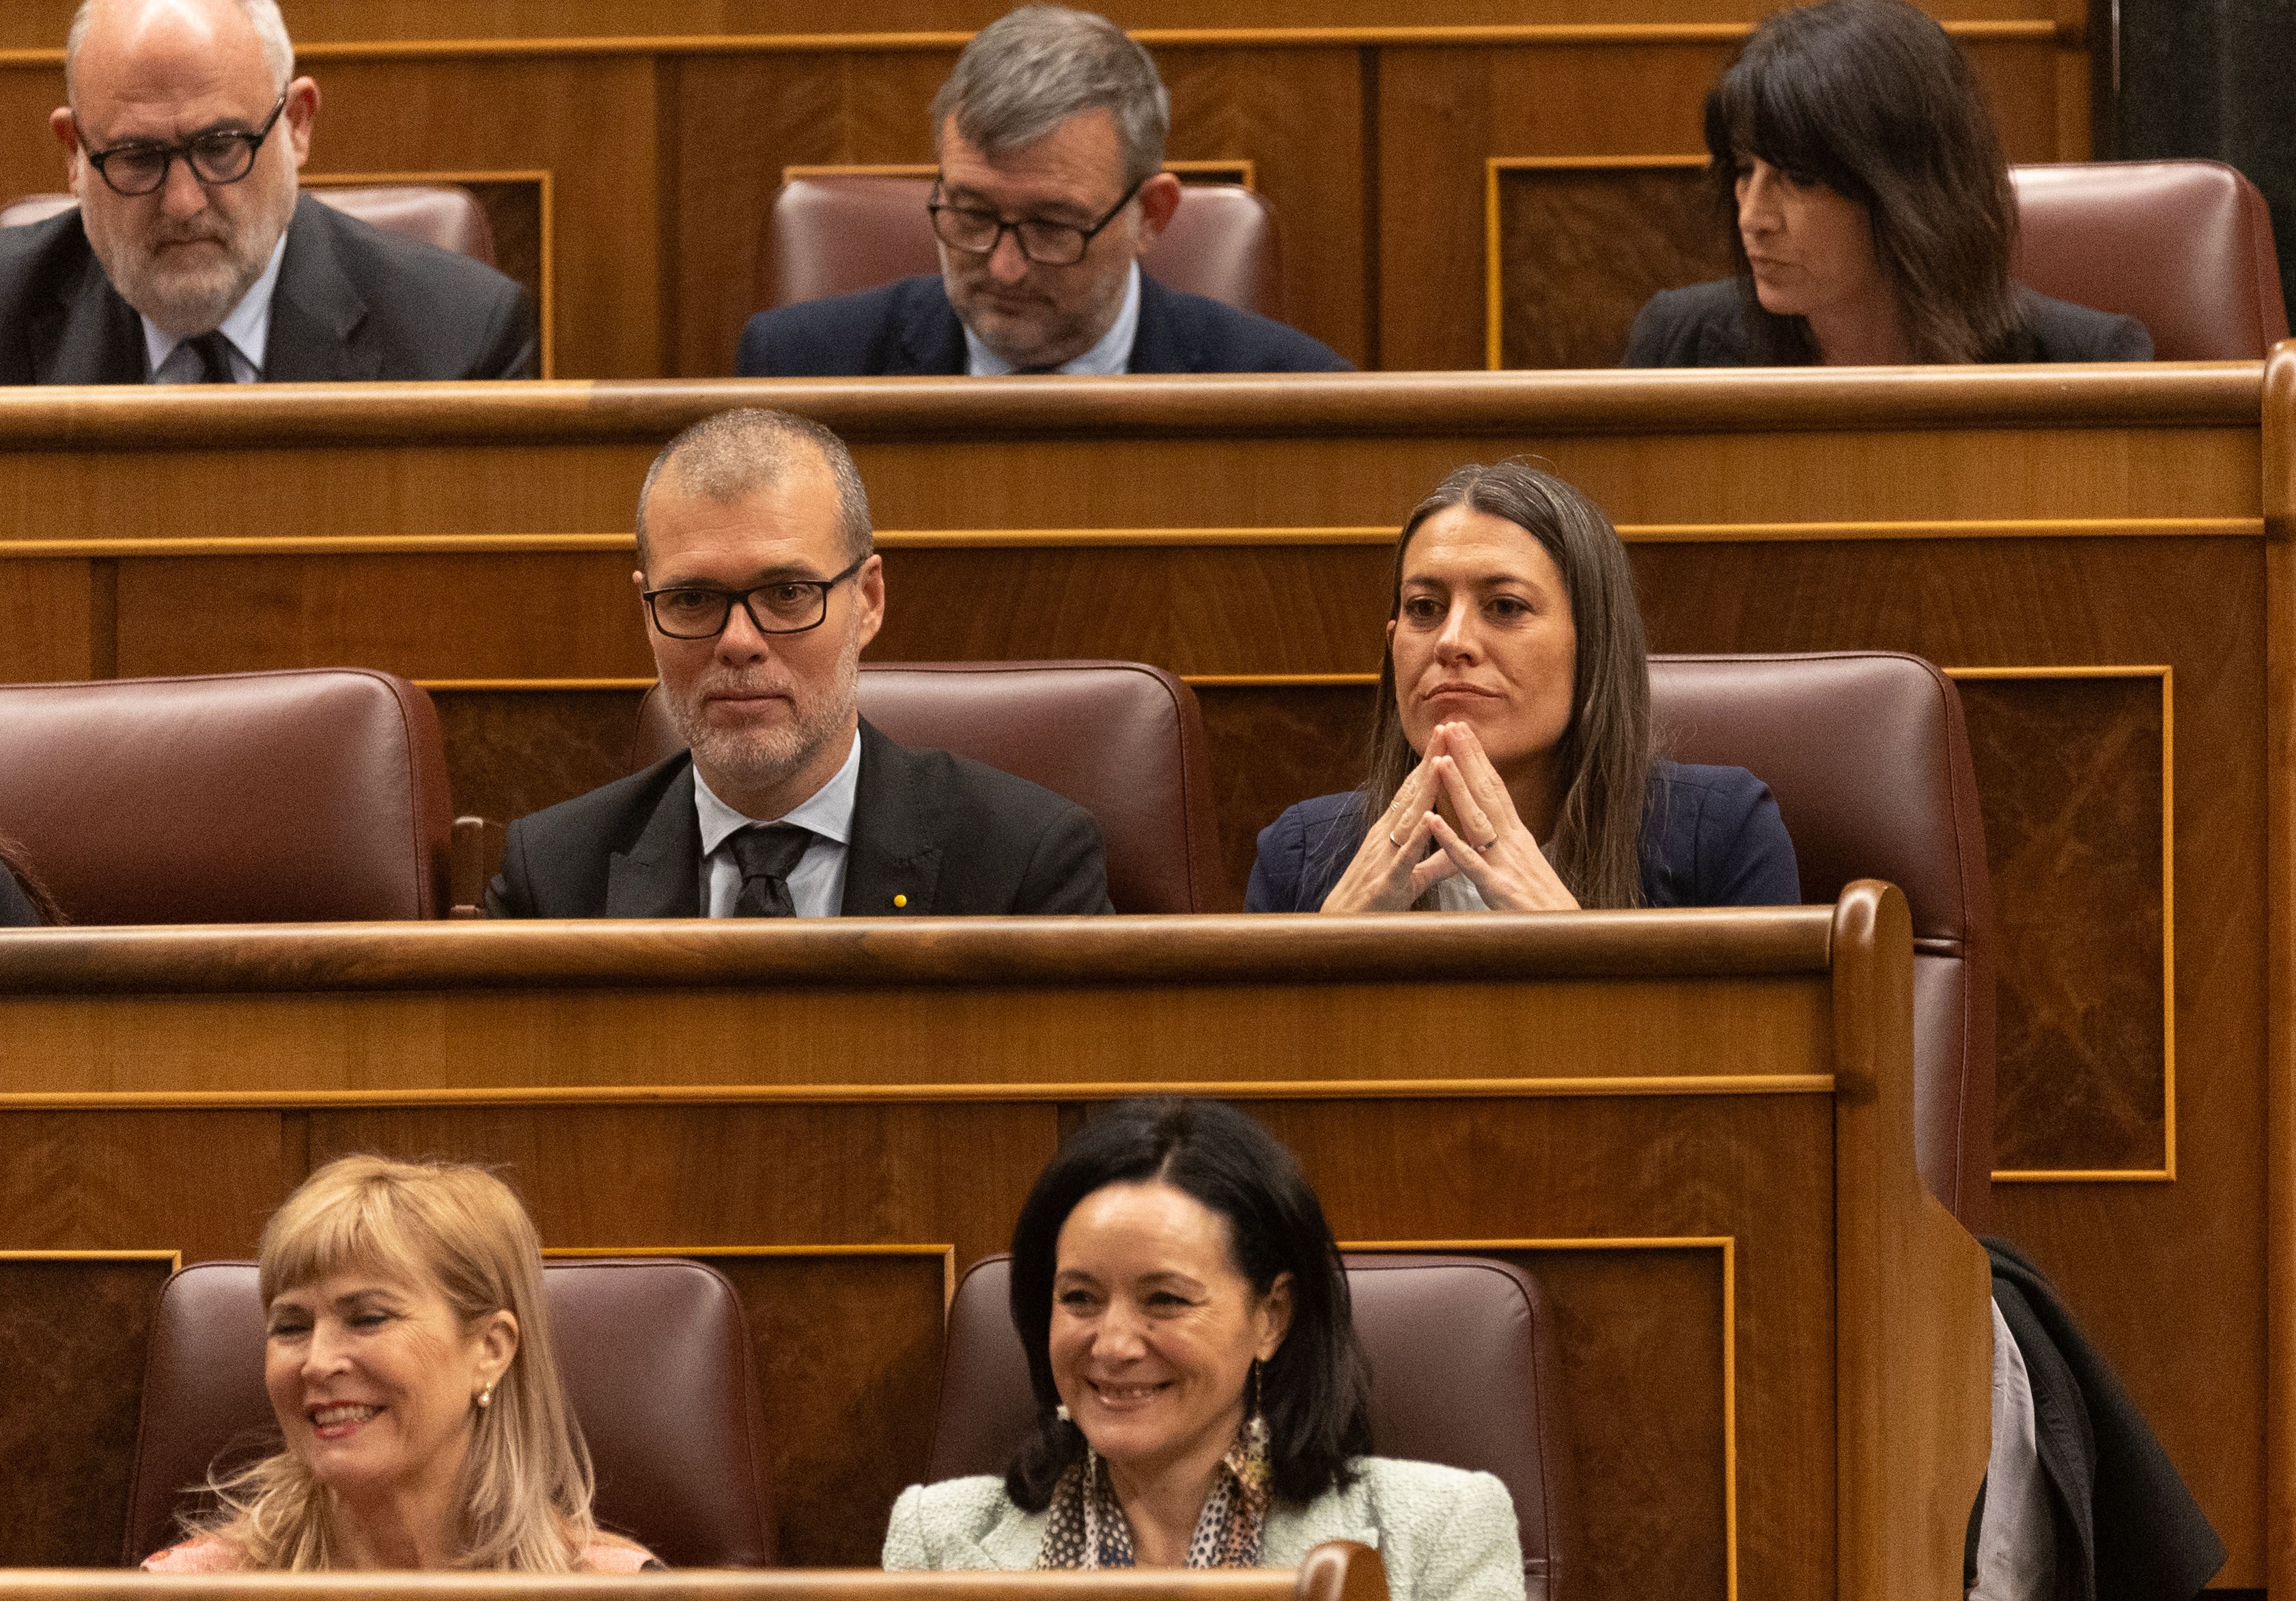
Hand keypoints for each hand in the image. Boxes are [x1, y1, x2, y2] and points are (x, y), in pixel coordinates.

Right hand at [1318, 739, 1462, 912]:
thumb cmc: (1377, 899)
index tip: (1448, 737)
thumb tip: (1464, 849)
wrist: (1342, 925)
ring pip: (1409, 815)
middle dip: (1431, 761)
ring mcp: (1385, 854)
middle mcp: (1387, 835)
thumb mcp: (1414, 877)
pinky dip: (1419, 837)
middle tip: (1447, 728)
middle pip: (1413, 793)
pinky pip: (1405, 856)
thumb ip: (1438, 862)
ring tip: (1441, 760)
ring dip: (1425, 787)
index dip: (1432, 764)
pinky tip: (1430, 820)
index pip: (1415, 791)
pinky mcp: (1388, 879)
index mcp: (1393, 832)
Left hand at [1423, 722, 1580, 910]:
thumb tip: (1501, 826)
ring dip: (1458, 788)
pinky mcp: (1496, 888)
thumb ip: (1511, 848)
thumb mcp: (1526, 869)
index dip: (1480, 761)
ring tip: (1440, 759)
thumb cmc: (1545, 907)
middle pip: (1488, 793)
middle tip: (1451, 725)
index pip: (1496, 791)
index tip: (1465, 733)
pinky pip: (1469, 861)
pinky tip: (1432, 821)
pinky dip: (1450, 840)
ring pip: (1477, 819)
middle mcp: (1513, 843)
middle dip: (1469, 758)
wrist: (1569, 936)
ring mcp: (1504, 863)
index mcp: (1518, 838)